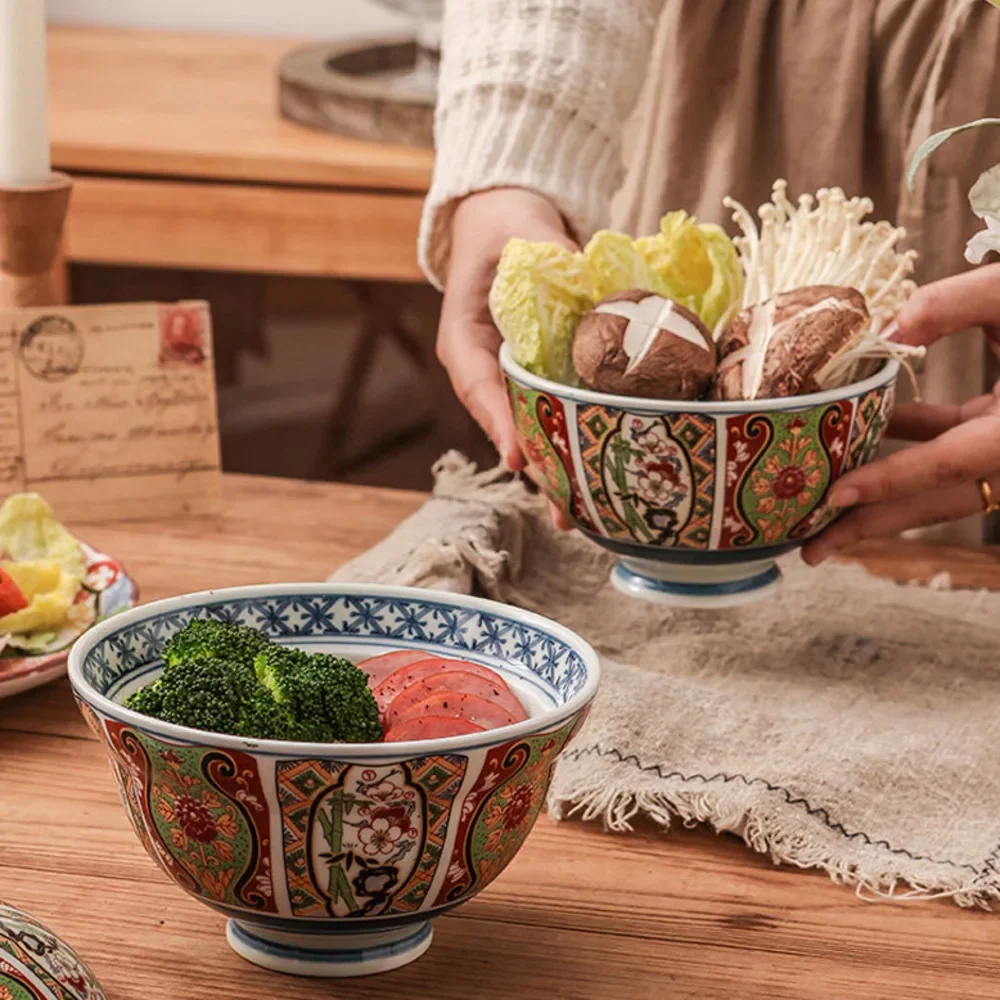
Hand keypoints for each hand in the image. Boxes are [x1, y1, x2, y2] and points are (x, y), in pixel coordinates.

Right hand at [437, 187, 576, 526]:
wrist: (508, 223)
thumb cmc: (507, 226)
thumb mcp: (522, 233)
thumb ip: (550, 259)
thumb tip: (591, 286)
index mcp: (465, 338)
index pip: (477, 384)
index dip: (497, 423)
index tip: (517, 459)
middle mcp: (484, 368)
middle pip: (505, 425)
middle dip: (536, 468)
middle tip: (565, 510)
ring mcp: (511, 377)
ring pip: (529, 431)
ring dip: (556, 470)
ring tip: (583, 515)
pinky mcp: (538, 378)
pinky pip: (552, 416)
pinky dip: (573, 444)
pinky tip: (600, 476)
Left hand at [803, 263, 999, 564]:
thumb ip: (952, 305)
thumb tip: (883, 331)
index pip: (947, 464)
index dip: (891, 481)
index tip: (837, 497)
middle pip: (933, 500)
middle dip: (870, 526)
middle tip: (808, 551)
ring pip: (935, 484)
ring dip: (879, 494)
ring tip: (818, 511)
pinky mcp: (999, 433)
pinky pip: (944, 451)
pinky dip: (903, 444)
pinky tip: (860, 425)